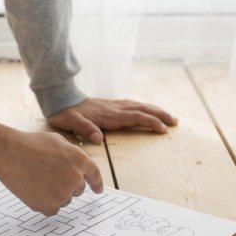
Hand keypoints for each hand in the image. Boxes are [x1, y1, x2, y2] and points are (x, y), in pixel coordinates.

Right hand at [0, 129, 103, 215]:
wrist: (9, 153)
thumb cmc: (30, 144)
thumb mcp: (57, 141)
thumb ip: (72, 154)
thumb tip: (78, 169)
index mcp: (79, 159)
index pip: (94, 174)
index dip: (97, 183)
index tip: (98, 190)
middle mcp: (75, 178)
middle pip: (78, 189)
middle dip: (67, 183)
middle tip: (47, 173)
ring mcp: (64, 194)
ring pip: (64, 199)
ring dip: (54, 193)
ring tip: (37, 178)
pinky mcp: (50, 206)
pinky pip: (52, 208)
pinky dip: (43, 201)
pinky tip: (32, 188)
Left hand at [48, 97, 177, 143]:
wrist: (60, 98)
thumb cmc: (66, 113)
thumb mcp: (71, 122)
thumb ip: (85, 128)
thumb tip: (97, 137)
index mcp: (109, 115)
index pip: (134, 117)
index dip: (149, 122)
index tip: (163, 128)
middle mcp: (114, 108)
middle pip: (142, 109)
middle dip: (159, 115)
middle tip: (175, 121)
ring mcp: (113, 105)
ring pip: (139, 106)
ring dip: (155, 110)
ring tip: (169, 116)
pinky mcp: (110, 105)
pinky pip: (132, 105)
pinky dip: (144, 108)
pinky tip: (148, 110)